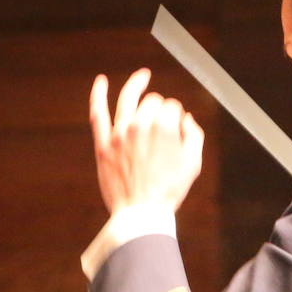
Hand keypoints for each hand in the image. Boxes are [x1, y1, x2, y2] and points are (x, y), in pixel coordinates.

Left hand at [89, 68, 203, 214]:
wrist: (141, 214)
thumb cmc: (169, 191)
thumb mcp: (194, 164)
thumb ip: (194, 136)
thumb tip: (186, 119)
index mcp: (165, 128)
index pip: (172, 107)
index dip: (176, 117)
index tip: (176, 131)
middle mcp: (141, 125)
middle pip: (153, 102)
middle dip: (160, 108)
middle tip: (162, 127)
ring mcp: (119, 133)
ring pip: (129, 99)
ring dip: (136, 85)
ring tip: (142, 76)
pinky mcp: (103, 144)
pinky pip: (98, 113)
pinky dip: (98, 95)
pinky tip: (101, 81)